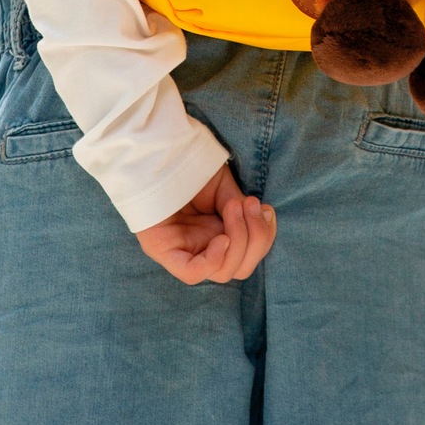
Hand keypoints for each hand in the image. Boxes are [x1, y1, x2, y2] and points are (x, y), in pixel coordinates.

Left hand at [136, 165, 274, 285]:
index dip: (263, 239)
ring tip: (233, 206)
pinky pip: (192, 273)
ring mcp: (181, 252)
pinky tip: (222, 239)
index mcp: (216, 237)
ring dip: (239, 239)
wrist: (159, 151)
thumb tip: (259, 222)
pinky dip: (214, 260)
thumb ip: (241, 211)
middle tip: (250, 205)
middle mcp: (200, 249)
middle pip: (239, 269)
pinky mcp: (162, 250)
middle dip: (255, 239)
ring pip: (222, 272)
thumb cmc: (190, 169)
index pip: (247, 258)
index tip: (265, 209)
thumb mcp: (225, 190)